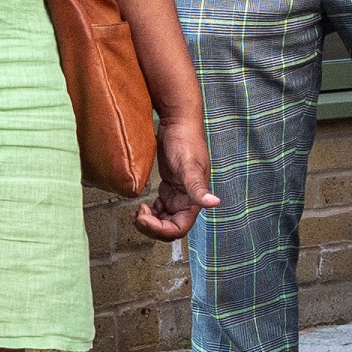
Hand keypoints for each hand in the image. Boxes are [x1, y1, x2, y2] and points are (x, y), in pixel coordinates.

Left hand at [135, 108, 213, 244]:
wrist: (178, 122)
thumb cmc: (186, 141)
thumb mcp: (189, 166)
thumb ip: (198, 187)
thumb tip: (214, 202)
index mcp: (194, 200)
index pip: (178, 229)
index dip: (160, 230)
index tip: (144, 218)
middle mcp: (187, 201)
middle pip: (169, 228)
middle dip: (152, 227)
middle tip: (137, 215)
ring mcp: (177, 195)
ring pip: (163, 220)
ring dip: (149, 222)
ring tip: (137, 211)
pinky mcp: (169, 187)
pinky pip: (160, 208)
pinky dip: (150, 212)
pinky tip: (140, 205)